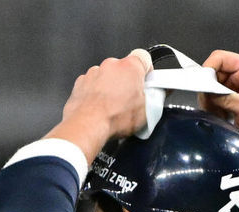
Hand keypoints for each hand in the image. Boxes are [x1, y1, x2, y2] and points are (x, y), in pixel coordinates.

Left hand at [46, 49, 152, 163]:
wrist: (87, 127)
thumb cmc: (114, 118)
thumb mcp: (147, 112)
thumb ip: (155, 98)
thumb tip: (158, 94)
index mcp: (130, 66)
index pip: (144, 57)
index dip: (146, 70)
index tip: (145, 82)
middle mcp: (111, 65)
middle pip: (123, 68)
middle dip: (126, 82)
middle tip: (129, 100)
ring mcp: (93, 73)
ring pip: (106, 77)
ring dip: (109, 88)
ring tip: (111, 108)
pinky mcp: (80, 83)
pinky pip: (91, 85)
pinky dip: (94, 94)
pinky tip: (98, 109)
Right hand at [199, 50, 238, 148]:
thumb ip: (224, 97)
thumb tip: (205, 92)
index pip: (220, 58)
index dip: (208, 69)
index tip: (201, 84)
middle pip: (213, 73)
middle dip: (208, 90)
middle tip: (210, 105)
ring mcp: (235, 84)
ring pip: (210, 86)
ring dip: (210, 100)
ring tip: (218, 113)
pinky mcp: (230, 95)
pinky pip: (213, 96)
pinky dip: (212, 106)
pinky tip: (220, 115)